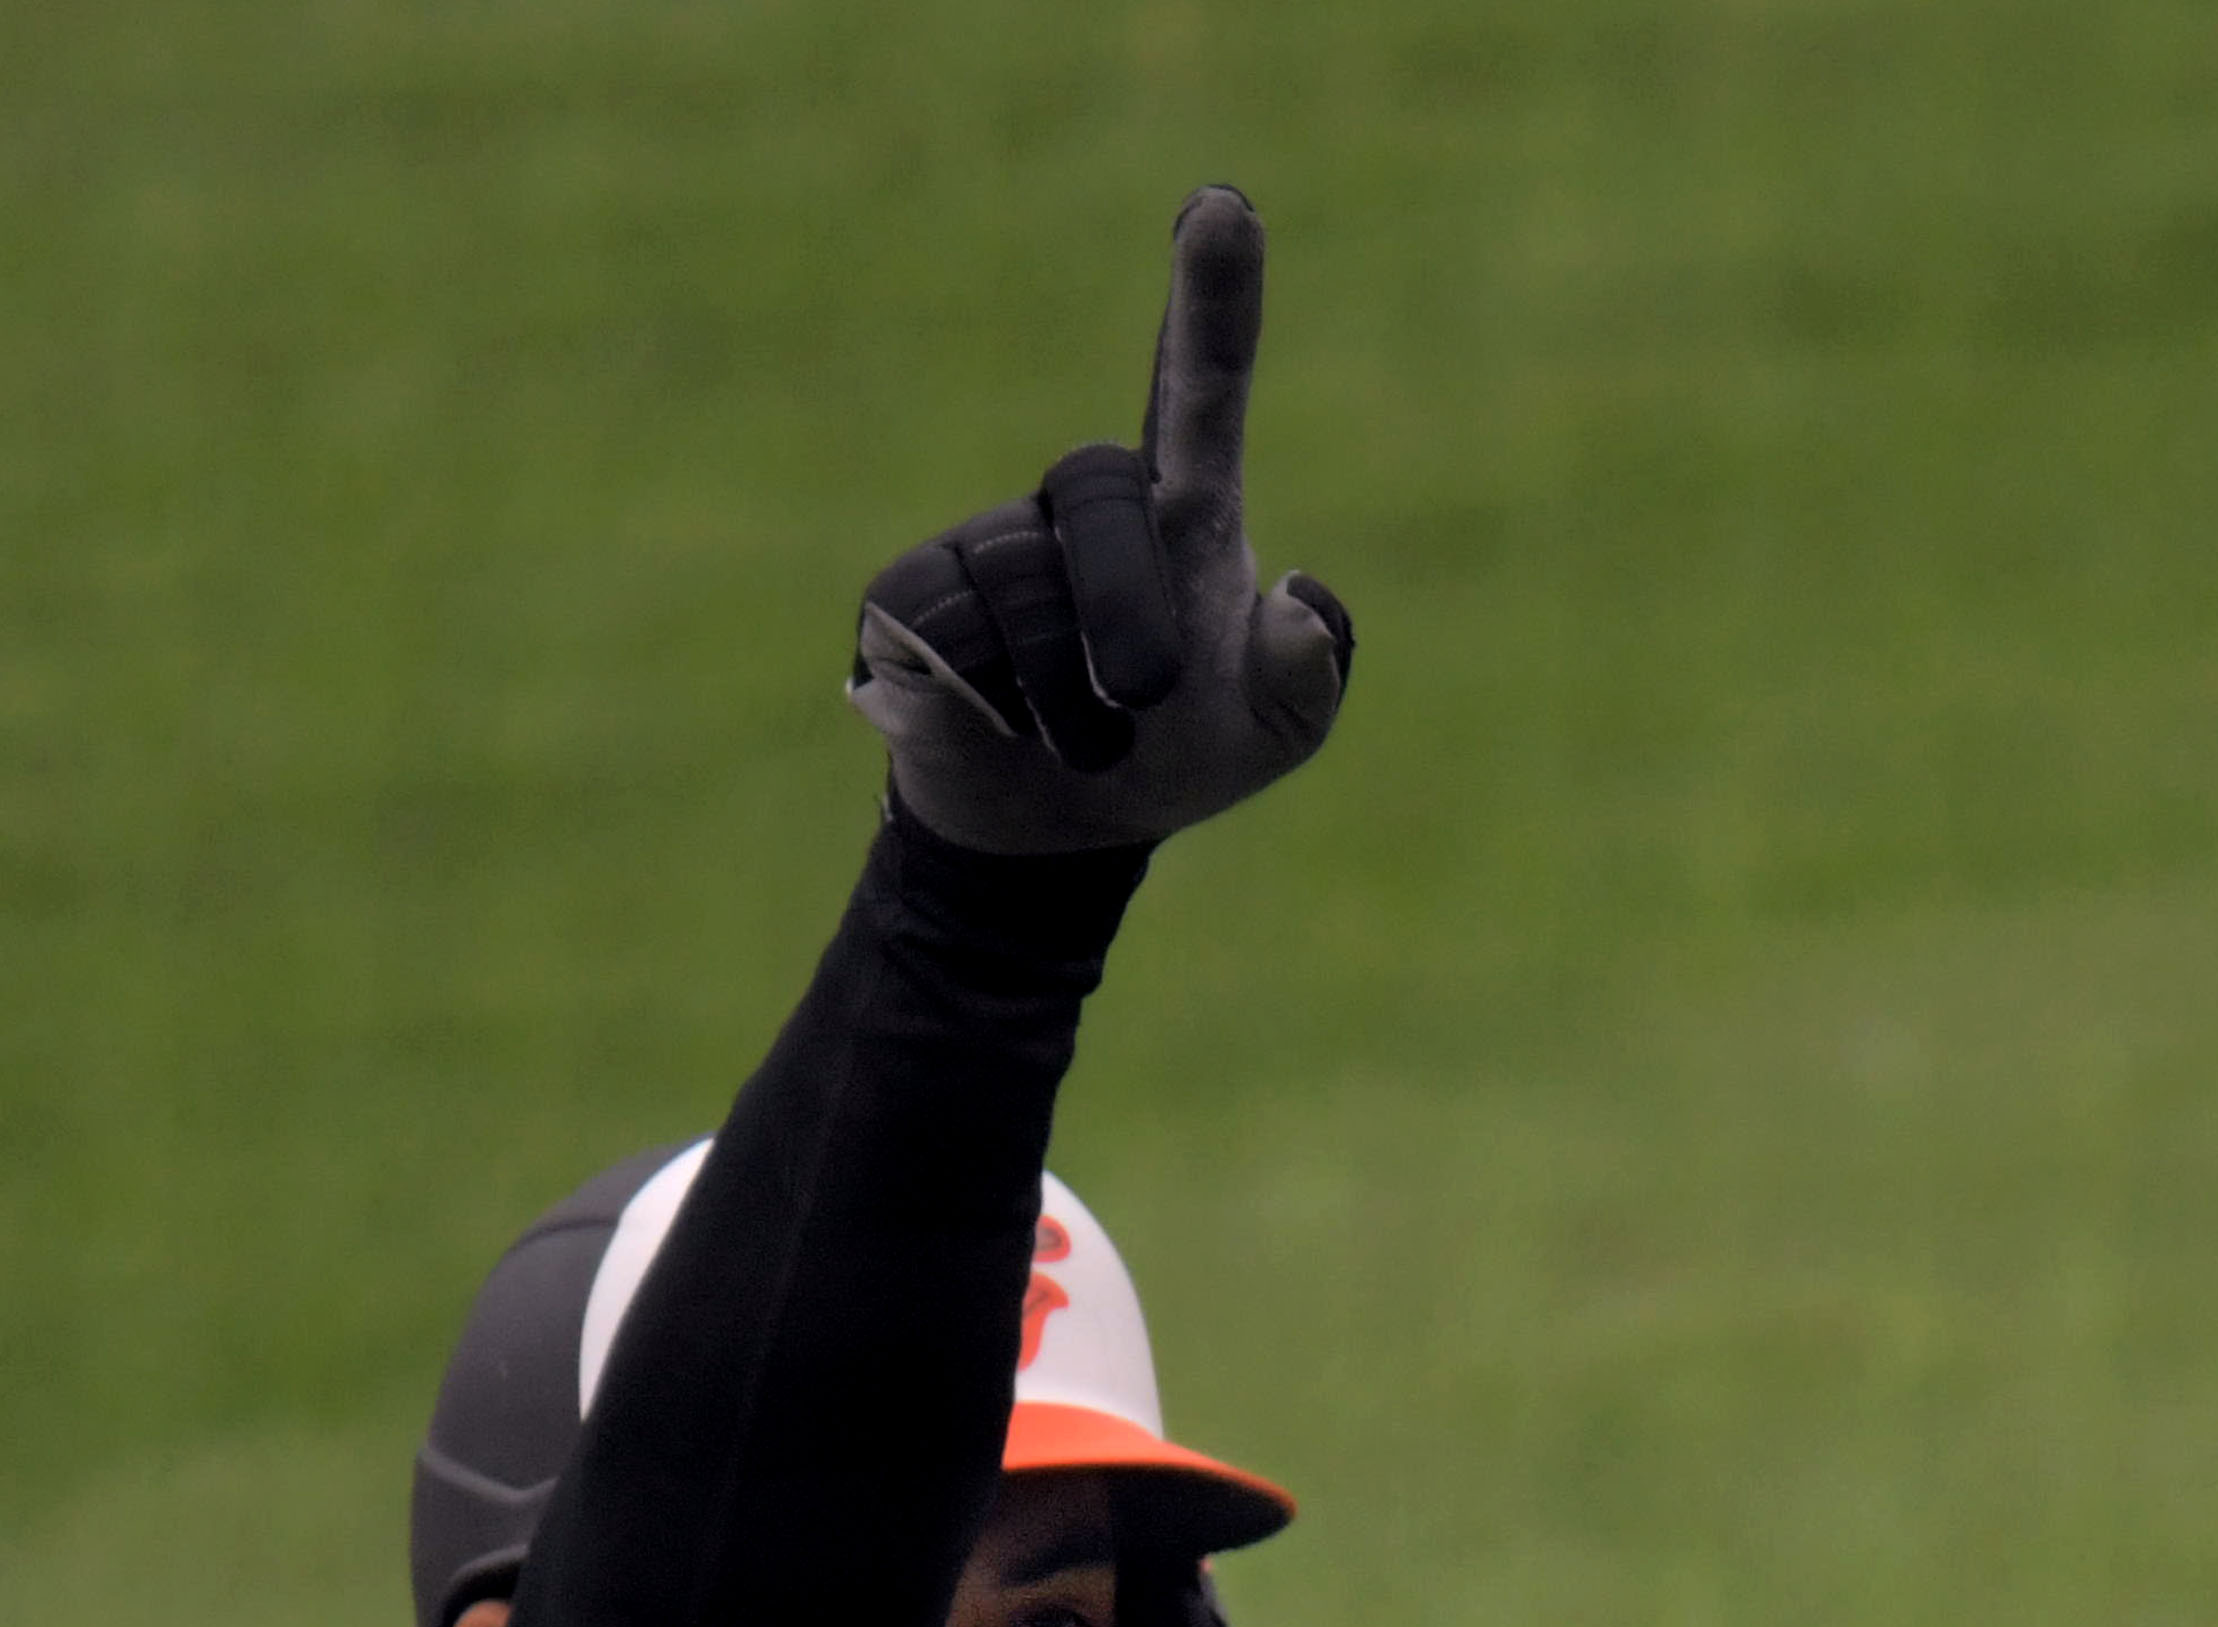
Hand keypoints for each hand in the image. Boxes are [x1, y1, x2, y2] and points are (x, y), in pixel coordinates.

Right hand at [849, 188, 1354, 853]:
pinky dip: (996, 707)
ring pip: (1022, 586)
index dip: (1211, 301)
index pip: (1198, 387)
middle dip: (1127, 613)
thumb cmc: (1177, 755)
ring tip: (1087, 743)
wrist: (1060, 828)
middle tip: (1145, 707)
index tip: (1223, 206)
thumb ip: (1307, 674)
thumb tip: (1302, 598)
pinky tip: (1007, 727)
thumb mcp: (1271, 732)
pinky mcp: (911, 591)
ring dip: (1069, 699)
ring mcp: (989, 537)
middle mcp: (1081, 502)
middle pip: (1097, 494)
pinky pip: (953, 633)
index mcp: (1181, 514)